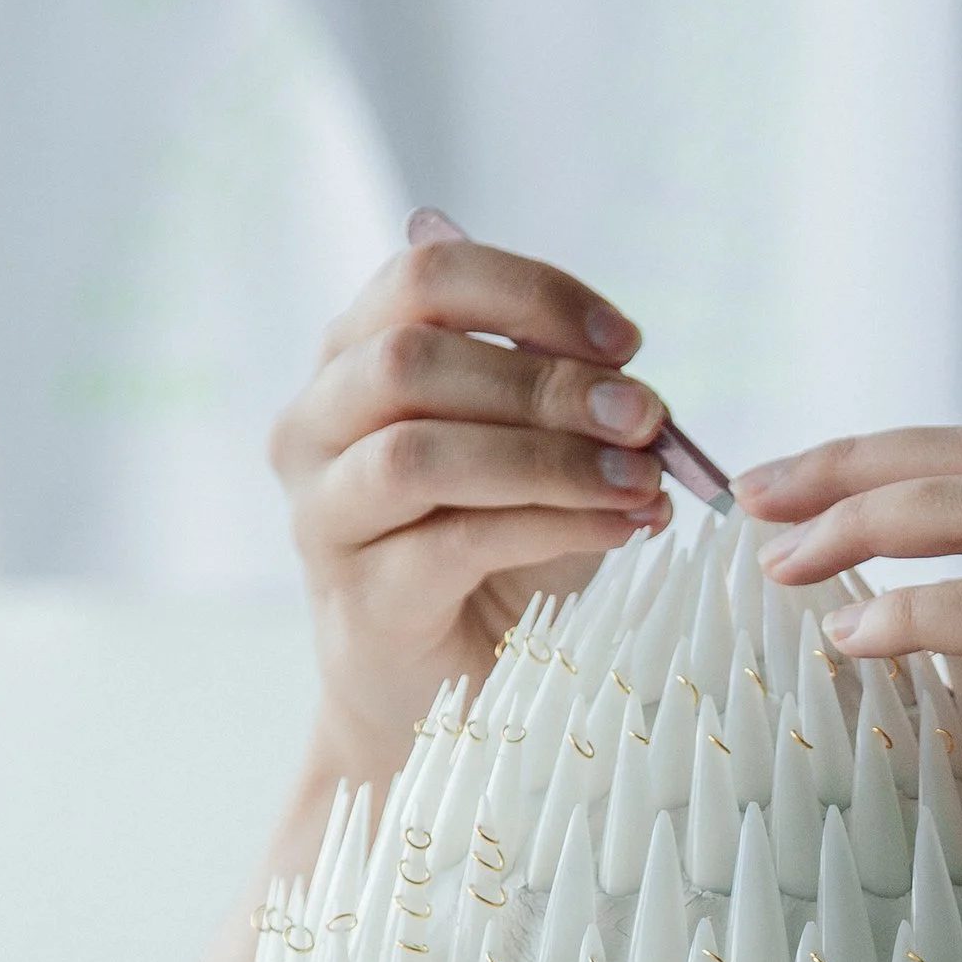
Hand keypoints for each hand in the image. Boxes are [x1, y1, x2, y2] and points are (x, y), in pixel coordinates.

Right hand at [269, 219, 670, 780]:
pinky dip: (551, 527)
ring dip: (549, 458)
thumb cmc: (500, 552)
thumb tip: (634, 384)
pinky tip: (621, 528)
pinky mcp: (358, 598)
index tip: (626, 342)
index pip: (423, 276)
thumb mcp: (544, 455)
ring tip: (640, 481)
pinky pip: (453, 542)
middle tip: (645, 416)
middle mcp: (315, 424)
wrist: (454, 684)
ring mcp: (324, 514)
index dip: (530, 294)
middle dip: (547, 382)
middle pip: (411, 358)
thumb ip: (572, 402)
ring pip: (420, 452)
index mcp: (355, 357)